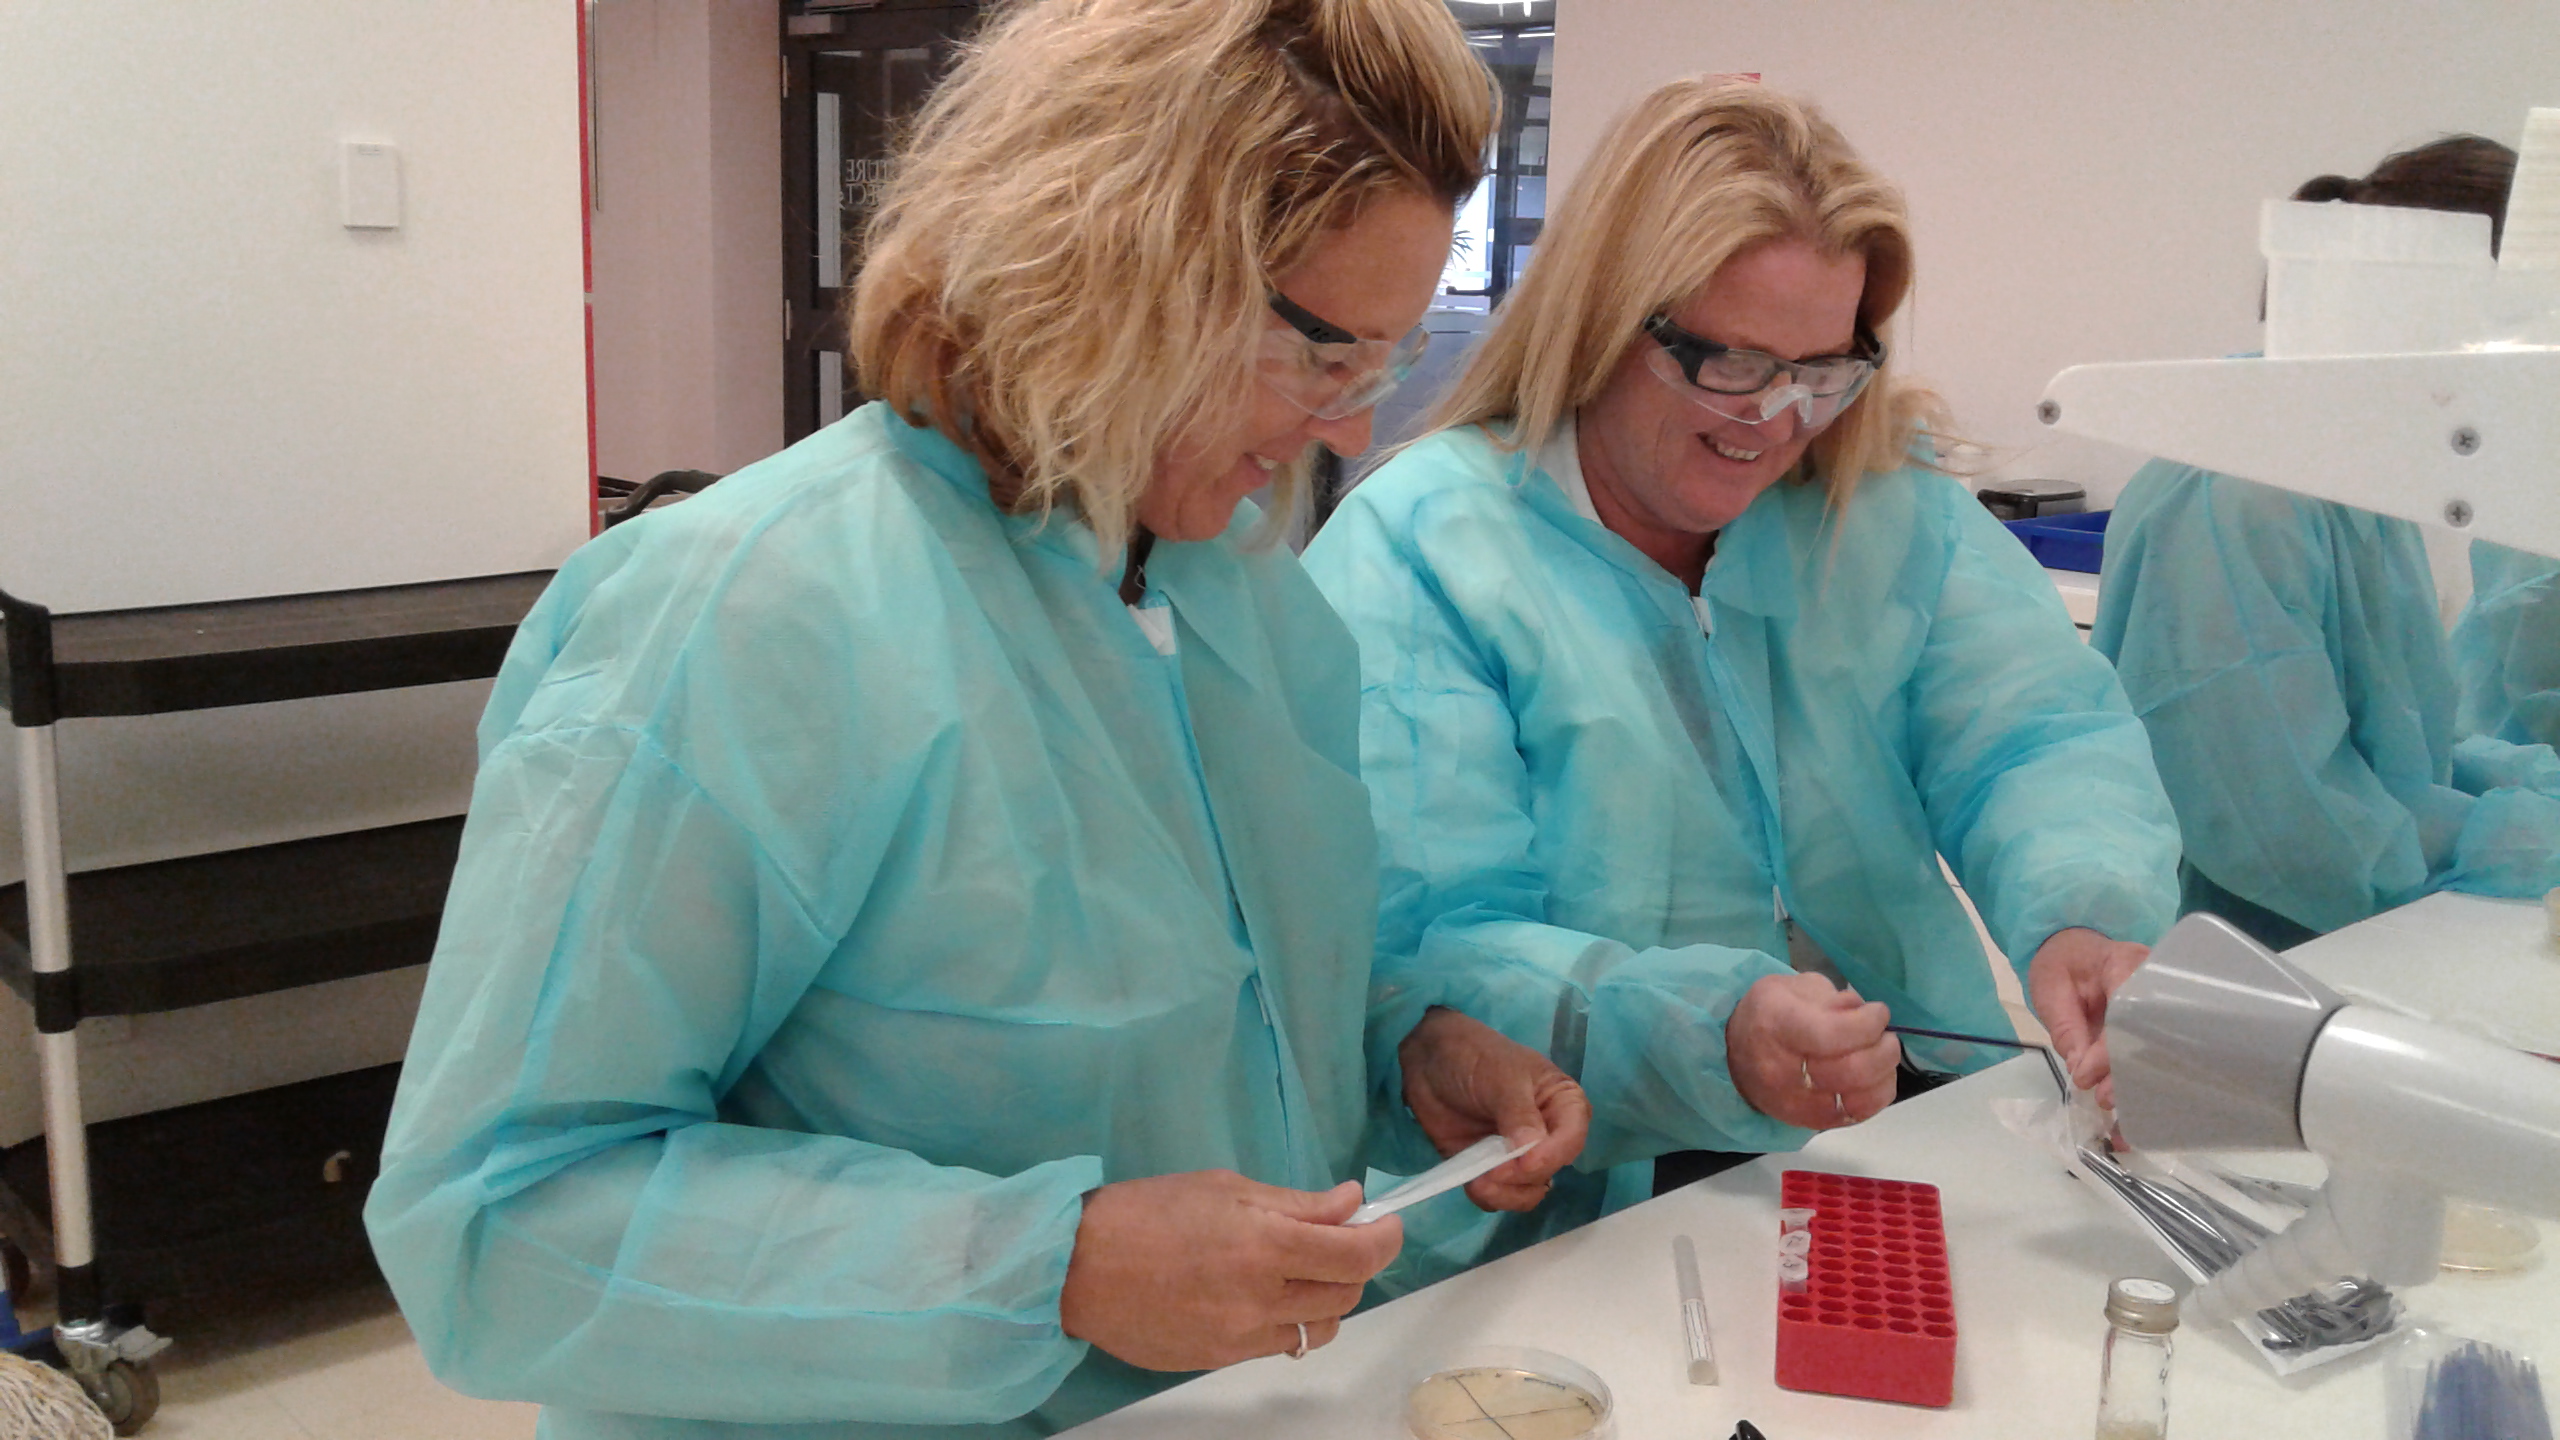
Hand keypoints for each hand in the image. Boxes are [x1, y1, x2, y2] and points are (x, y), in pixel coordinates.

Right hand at [1059, 1171, 1400, 1370]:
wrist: (1077, 1267)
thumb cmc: (1147, 1211)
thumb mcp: (1225, 1187)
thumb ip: (1295, 1202)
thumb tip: (1351, 1203)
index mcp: (1264, 1244)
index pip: (1356, 1255)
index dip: (1385, 1239)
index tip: (1386, 1224)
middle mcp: (1260, 1298)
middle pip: (1346, 1295)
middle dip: (1355, 1265)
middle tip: (1338, 1239)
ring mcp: (1241, 1336)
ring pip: (1318, 1327)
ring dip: (1326, 1298)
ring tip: (1300, 1271)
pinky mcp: (1220, 1359)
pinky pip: (1277, 1343)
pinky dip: (1286, 1319)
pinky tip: (1261, 1294)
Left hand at [1398, 1007, 1590, 1210]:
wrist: (1428, 1061)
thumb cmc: (1474, 1057)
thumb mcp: (1501, 1077)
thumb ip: (1518, 1113)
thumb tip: (1532, 1149)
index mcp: (1562, 1104)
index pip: (1571, 1138)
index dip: (1551, 1156)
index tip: (1523, 1163)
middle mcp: (1548, 1134)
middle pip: (1550, 1171)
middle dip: (1522, 1177)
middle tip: (1492, 1170)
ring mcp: (1519, 1154)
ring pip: (1528, 1192)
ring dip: (1506, 1194)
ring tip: (1480, 1182)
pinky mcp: (1491, 1169)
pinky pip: (1501, 1196)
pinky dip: (1489, 1197)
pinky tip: (1472, 1182)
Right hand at [1726, 972, 1899, 1128]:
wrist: (1737, 1054)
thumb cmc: (1770, 1013)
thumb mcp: (1794, 987)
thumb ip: (1832, 998)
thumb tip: (1862, 1013)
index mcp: (1775, 1025)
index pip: (1831, 1034)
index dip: (1867, 1024)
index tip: (1879, 1011)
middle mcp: (1781, 1070)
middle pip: (1851, 1071)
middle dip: (1883, 1050)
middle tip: (1885, 1035)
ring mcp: (1795, 1103)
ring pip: (1858, 1098)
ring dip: (1884, 1073)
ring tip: (1882, 1054)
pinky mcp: (1809, 1122)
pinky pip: (1857, 1115)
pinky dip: (1876, 1094)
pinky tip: (1876, 1077)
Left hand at [2028, 928, 2149, 1107]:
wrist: (2072, 949)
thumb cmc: (2060, 965)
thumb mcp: (2051, 992)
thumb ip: (2066, 1030)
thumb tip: (2081, 1071)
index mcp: (2123, 964)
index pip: (2125, 1009)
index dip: (2109, 1048)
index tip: (2088, 1076)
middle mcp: (2155, 981)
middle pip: (2150, 1031)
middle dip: (2129, 1069)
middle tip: (2106, 1098)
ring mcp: (2162, 1001)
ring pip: (2157, 1044)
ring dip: (2136, 1077)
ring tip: (2114, 1104)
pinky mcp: (2159, 1020)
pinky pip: (2153, 1047)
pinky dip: (2139, 1073)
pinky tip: (2127, 1100)